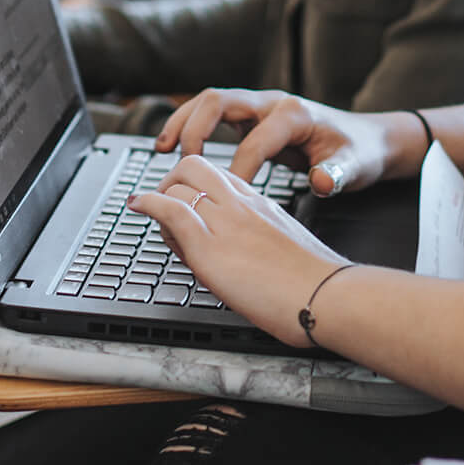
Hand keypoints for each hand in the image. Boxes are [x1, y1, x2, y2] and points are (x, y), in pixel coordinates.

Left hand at [131, 154, 347, 347]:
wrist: (326, 296)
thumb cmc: (314, 285)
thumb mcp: (285, 250)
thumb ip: (260, 242)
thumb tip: (239, 255)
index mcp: (261, 205)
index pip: (218, 179)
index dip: (197, 188)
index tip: (190, 207)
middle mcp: (242, 205)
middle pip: (194, 168)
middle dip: (171, 181)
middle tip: (163, 203)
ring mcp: (225, 222)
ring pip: (178, 183)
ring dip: (158, 196)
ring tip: (151, 215)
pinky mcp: (209, 247)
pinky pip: (170, 209)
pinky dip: (148, 203)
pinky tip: (138, 205)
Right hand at [156, 89, 423, 196]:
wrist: (370, 138)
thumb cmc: (361, 152)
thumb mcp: (357, 166)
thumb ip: (339, 174)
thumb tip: (322, 181)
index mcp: (294, 115)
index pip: (254, 142)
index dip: (238, 171)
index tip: (227, 199)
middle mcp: (273, 103)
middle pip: (220, 100)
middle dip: (194, 128)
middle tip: (178, 162)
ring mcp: (261, 107)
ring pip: (210, 102)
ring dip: (183, 122)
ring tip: (161, 149)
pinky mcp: (253, 117)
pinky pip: (213, 114)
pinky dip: (190, 126)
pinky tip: (173, 147)